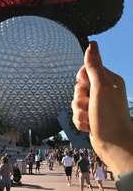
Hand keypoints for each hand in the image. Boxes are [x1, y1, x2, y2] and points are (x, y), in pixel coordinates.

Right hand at [72, 41, 132, 176]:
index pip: (85, 70)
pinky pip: (77, 114)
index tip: (88, 88)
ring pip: (76, 102)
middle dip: (80, 99)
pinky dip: (80, 121)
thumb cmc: (109, 116)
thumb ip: (94, 66)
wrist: (114, 146)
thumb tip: (92, 44)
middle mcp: (102, 91)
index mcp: (107, 80)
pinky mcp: (91, 117)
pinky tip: (89, 127)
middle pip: (78, 87)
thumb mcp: (100, 88)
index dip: (82, 80)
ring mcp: (96, 105)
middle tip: (90, 105)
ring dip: (79, 112)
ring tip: (89, 119)